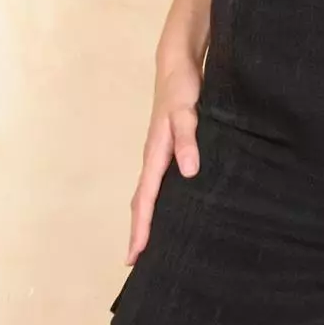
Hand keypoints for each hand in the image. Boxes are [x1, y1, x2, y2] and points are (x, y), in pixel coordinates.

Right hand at [125, 58, 201, 264]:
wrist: (177, 63)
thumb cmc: (182, 86)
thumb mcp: (187, 111)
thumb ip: (188, 139)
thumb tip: (188, 172)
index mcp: (156, 152)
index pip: (146, 198)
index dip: (142, 227)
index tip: (136, 254)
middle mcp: (155, 156)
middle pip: (143, 200)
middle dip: (138, 230)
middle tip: (135, 261)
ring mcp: (161, 151)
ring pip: (150, 191)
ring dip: (146, 217)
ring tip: (148, 243)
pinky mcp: (170, 145)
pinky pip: (160, 180)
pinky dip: (158, 199)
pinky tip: (170, 207)